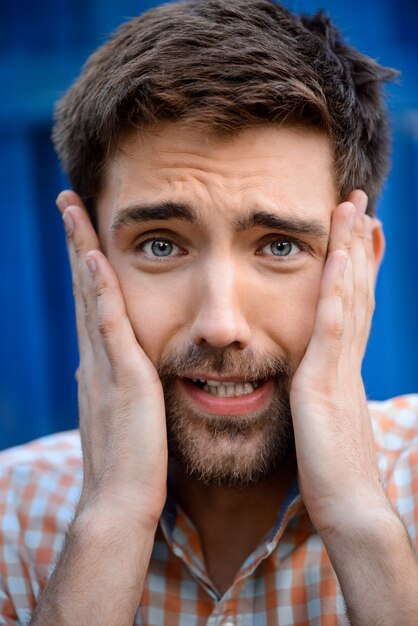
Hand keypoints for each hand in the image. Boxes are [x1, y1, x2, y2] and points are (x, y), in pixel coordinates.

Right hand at [56, 191, 167, 527]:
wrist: (119, 503)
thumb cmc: (127, 464)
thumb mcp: (117, 416)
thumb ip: (108, 387)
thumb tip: (96, 367)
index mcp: (100, 365)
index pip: (92, 304)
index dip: (85, 267)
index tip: (84, 234)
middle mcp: (96, 358)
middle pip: (84, 288)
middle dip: (75, 242)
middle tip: (69, 201)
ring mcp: (106, 365)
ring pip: (91, 295)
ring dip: (81, 249)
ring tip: (73, 208)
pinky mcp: (123, 378)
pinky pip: (109, 324)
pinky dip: (99, 290)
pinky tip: (94, 257)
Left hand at [289, 190, 387, 538]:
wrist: (349, 506)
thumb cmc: (334, 471)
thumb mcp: (325, 422)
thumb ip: (321, 396)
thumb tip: (315, 385)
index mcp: (344, 367)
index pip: (354, 307)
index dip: (359, 269)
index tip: (360, 235)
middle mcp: (347, 359)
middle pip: (357, 291)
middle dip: (358, 245)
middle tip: (360, 205)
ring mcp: (339, 366)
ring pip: (349, 297)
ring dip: (350, 250)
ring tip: (353, 209)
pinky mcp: (325, 381)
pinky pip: (333, 325)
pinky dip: (339, 288)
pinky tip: (339, 255)